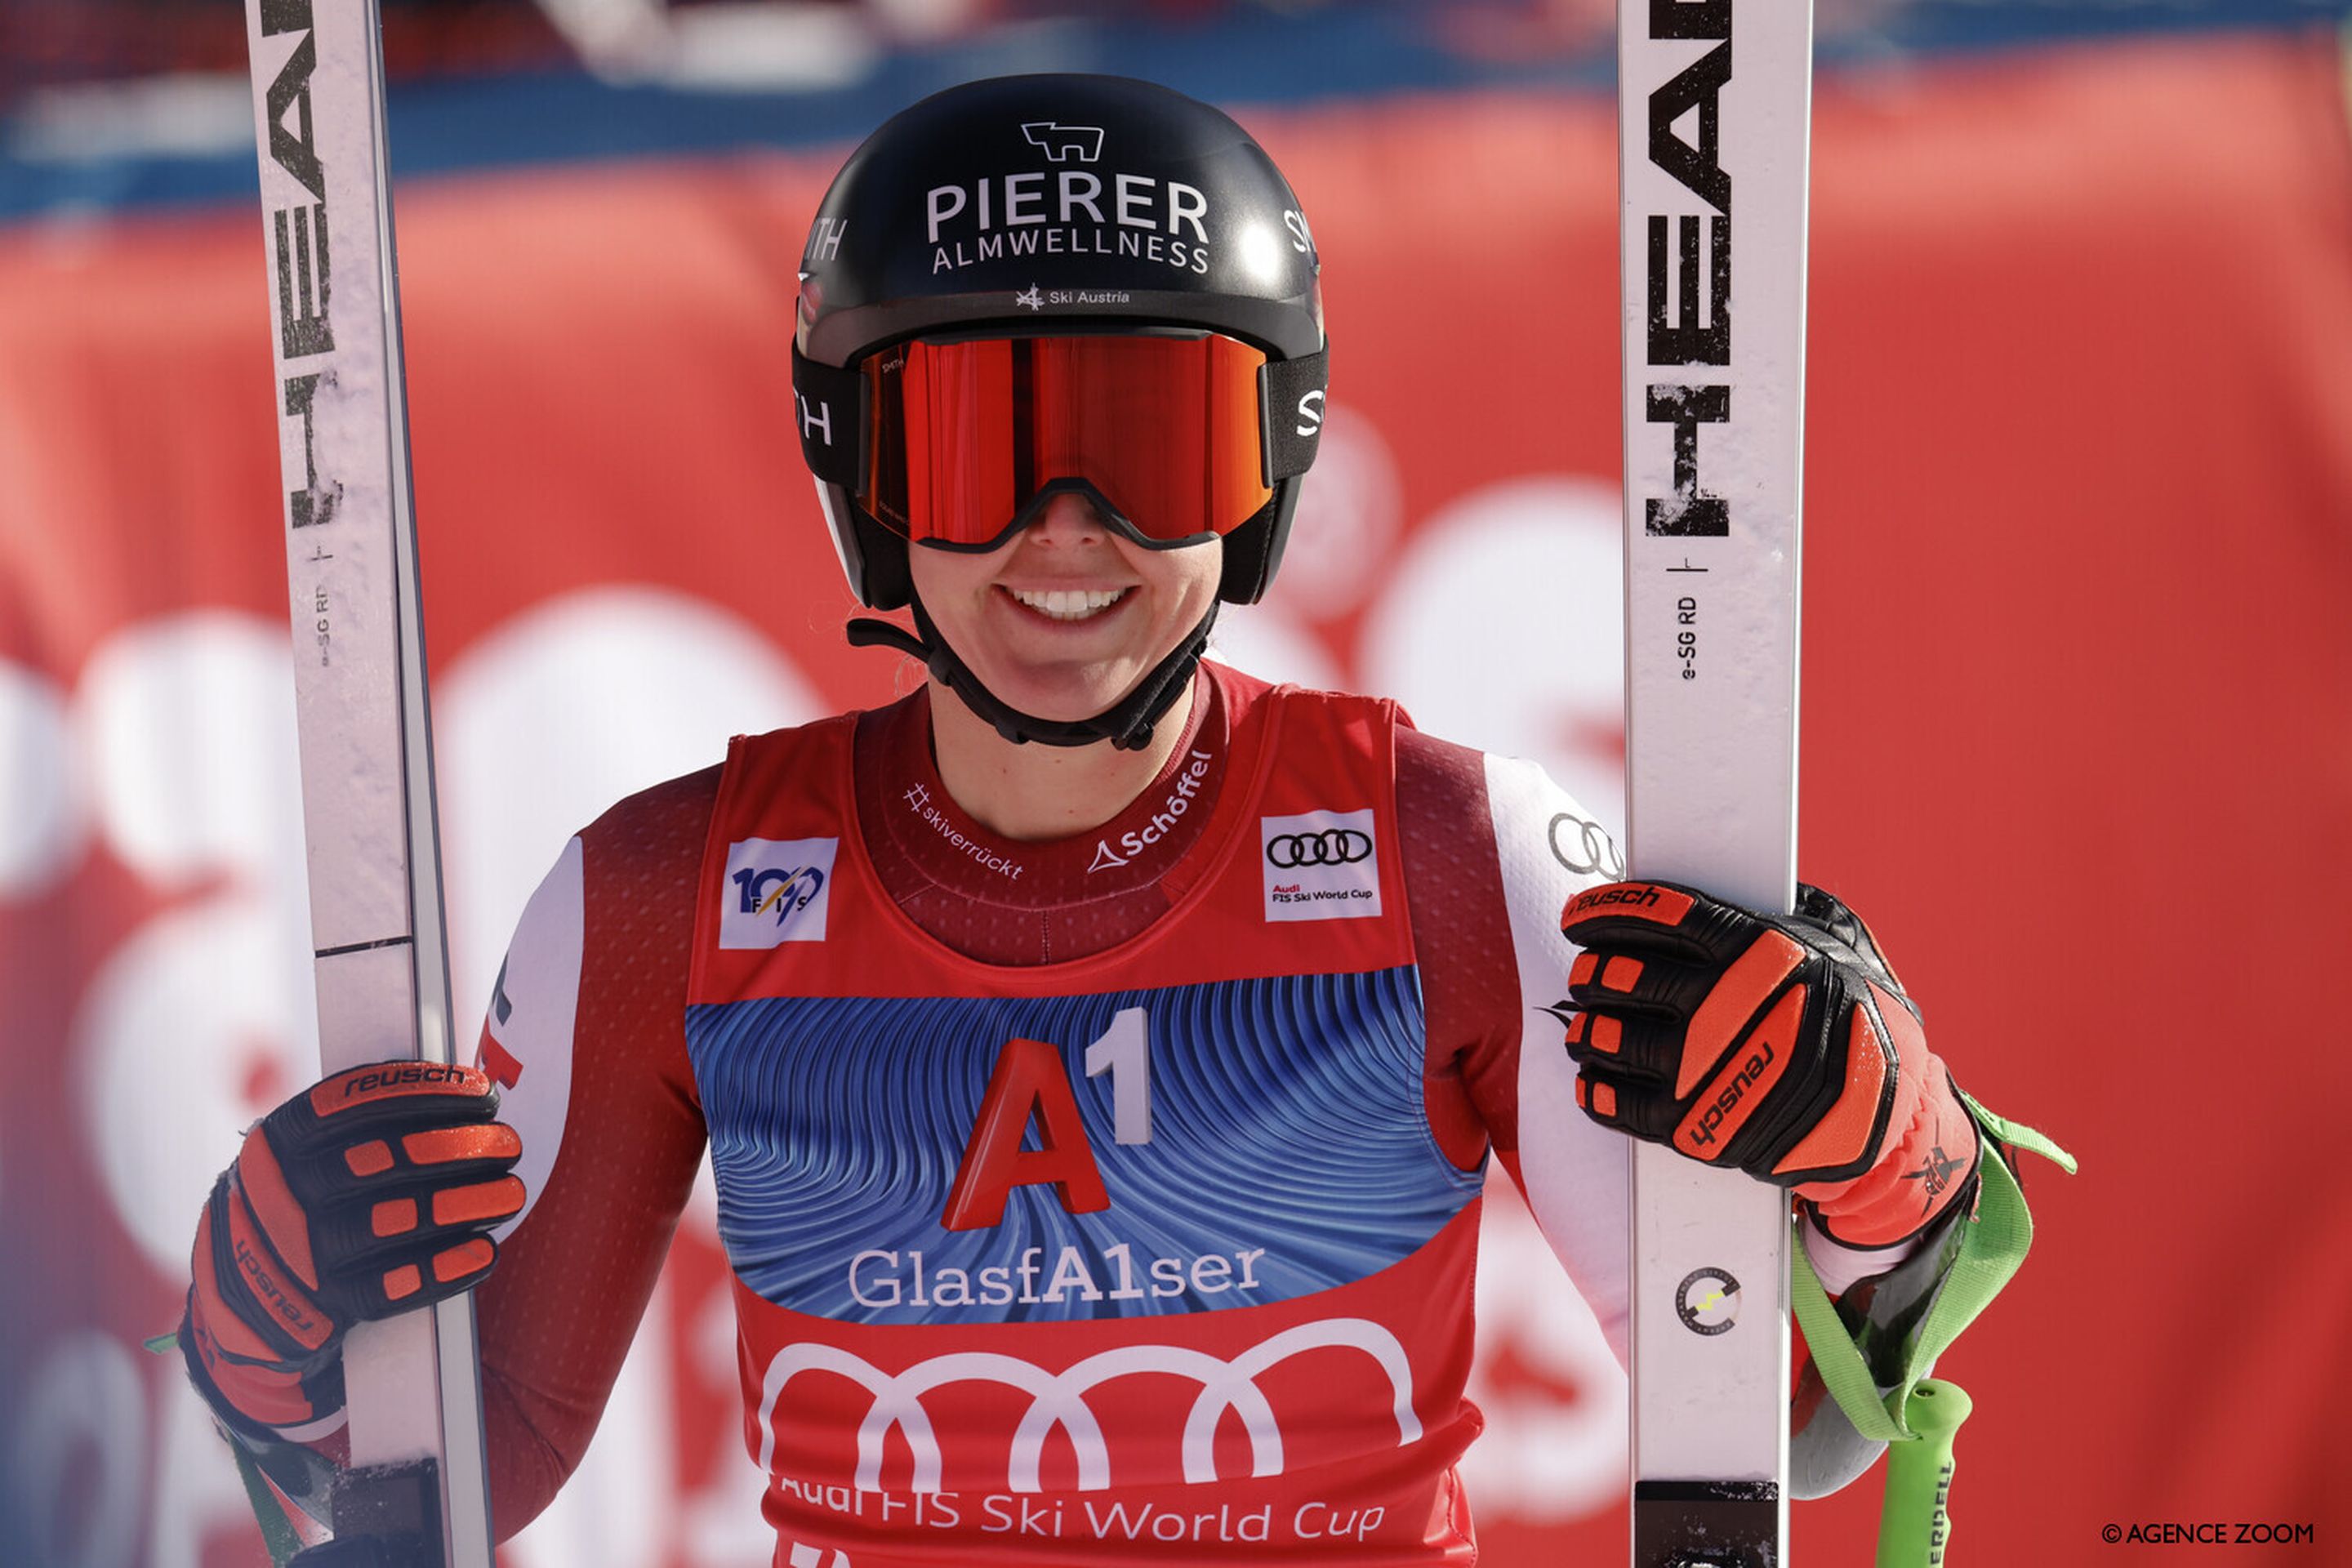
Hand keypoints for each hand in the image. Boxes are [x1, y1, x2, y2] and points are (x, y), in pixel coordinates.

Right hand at [181, 1062, 523, 1430]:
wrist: (244, 1297)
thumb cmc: (304, 1202)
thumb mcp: (310, 1152)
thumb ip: (367, 1122)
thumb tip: (462, 1091)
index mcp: (281, 1139)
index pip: (354, 1102)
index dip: (427, 1093)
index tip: (483, 1094)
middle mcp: (281, 1191)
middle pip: (382, 1160)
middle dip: (458, 1147)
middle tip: (509, 1144)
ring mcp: (298, 1252)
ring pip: (393, 1221)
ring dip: (465, 1205)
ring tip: (510, 1193)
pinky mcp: (321, 1306)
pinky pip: (391, 1288)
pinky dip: (444, 1269)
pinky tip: (484, 1252)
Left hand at [1557, 881, 1977, 1245]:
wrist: (1895, 1120)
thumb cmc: (1863, 1019)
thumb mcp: (1840, 944)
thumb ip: (1785, 908)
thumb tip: (1732, 868)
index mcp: (1762, 952)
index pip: (1663, 917)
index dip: (1609, 912)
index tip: (1578, 915)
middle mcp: (1734, 1006)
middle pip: (1631, 978)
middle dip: (1594, 972)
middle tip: (1584, 972)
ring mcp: (1716, 1070)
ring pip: (1620, 1039)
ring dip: (1588, 1030)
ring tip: (1582, 1026)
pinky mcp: (1706, 1129)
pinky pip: (1628, 1107)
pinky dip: (1598, 1093)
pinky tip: (1590, 1079)